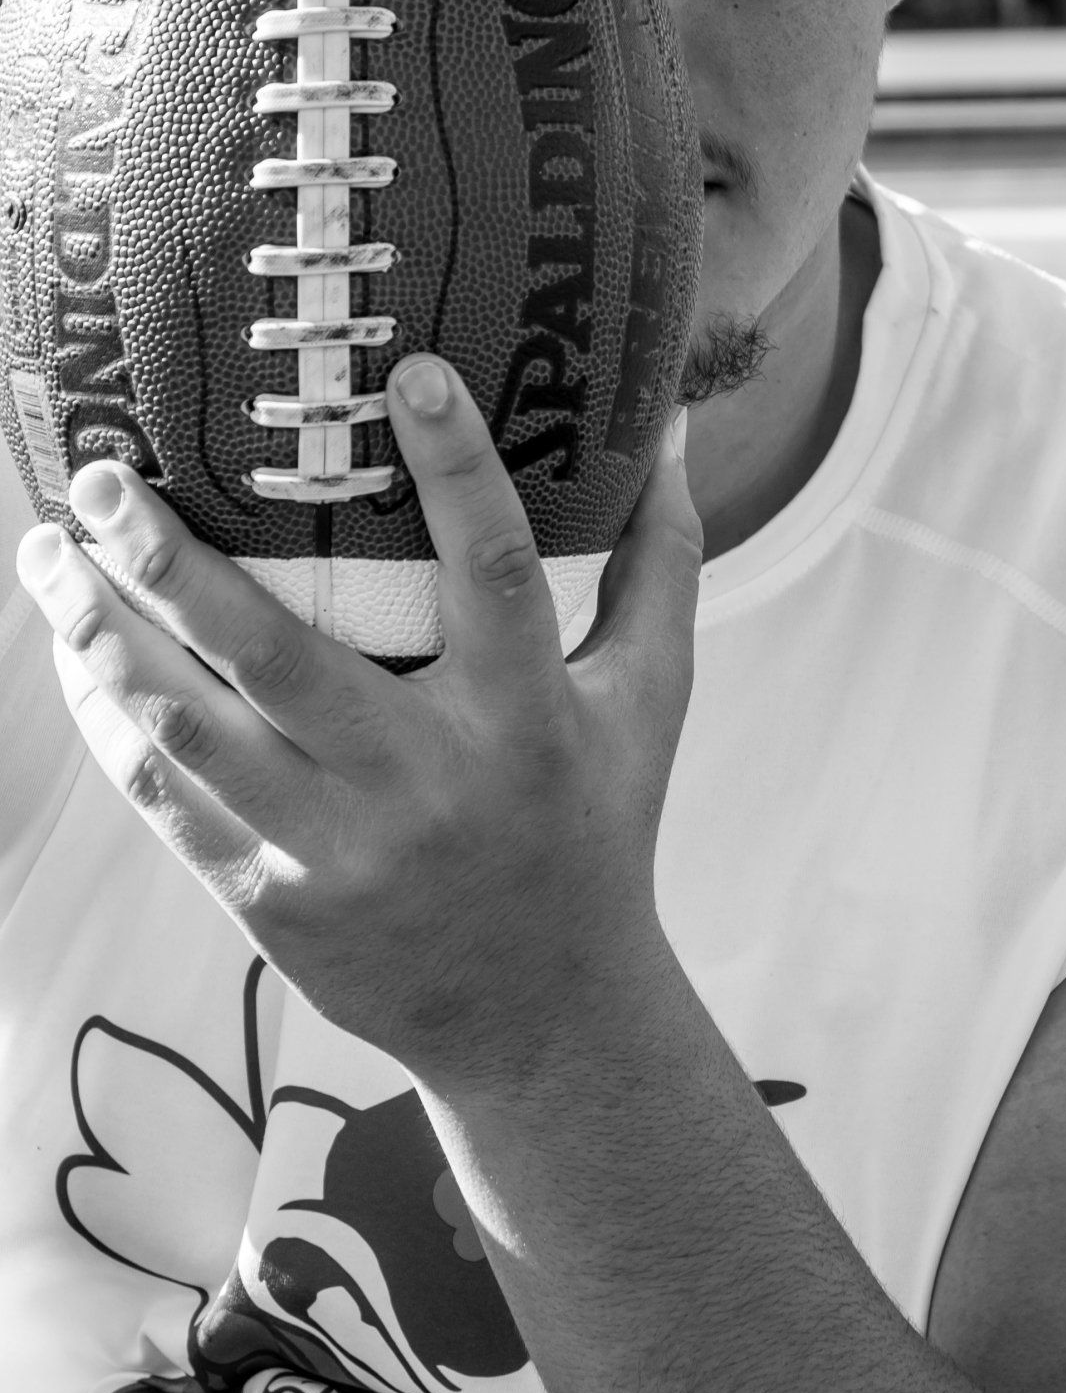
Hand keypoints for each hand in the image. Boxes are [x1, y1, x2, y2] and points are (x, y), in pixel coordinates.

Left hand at [14, 358, 702, 1089]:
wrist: (546, 1021)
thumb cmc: (596, 829)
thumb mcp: (652, 700)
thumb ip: (658, 564)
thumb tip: (676, 428)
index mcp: (528, 719)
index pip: (499, 575)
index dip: (459, 471)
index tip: (409, 372)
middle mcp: (428, 782)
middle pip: (280, 658)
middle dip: (177, 561)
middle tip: (107, 474)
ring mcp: (338, 851)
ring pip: (191, 730)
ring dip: (104, 634)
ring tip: (52, 549)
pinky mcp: (271, 904)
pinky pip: (169, 801)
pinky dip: (111, 720)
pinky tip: (75, 652)